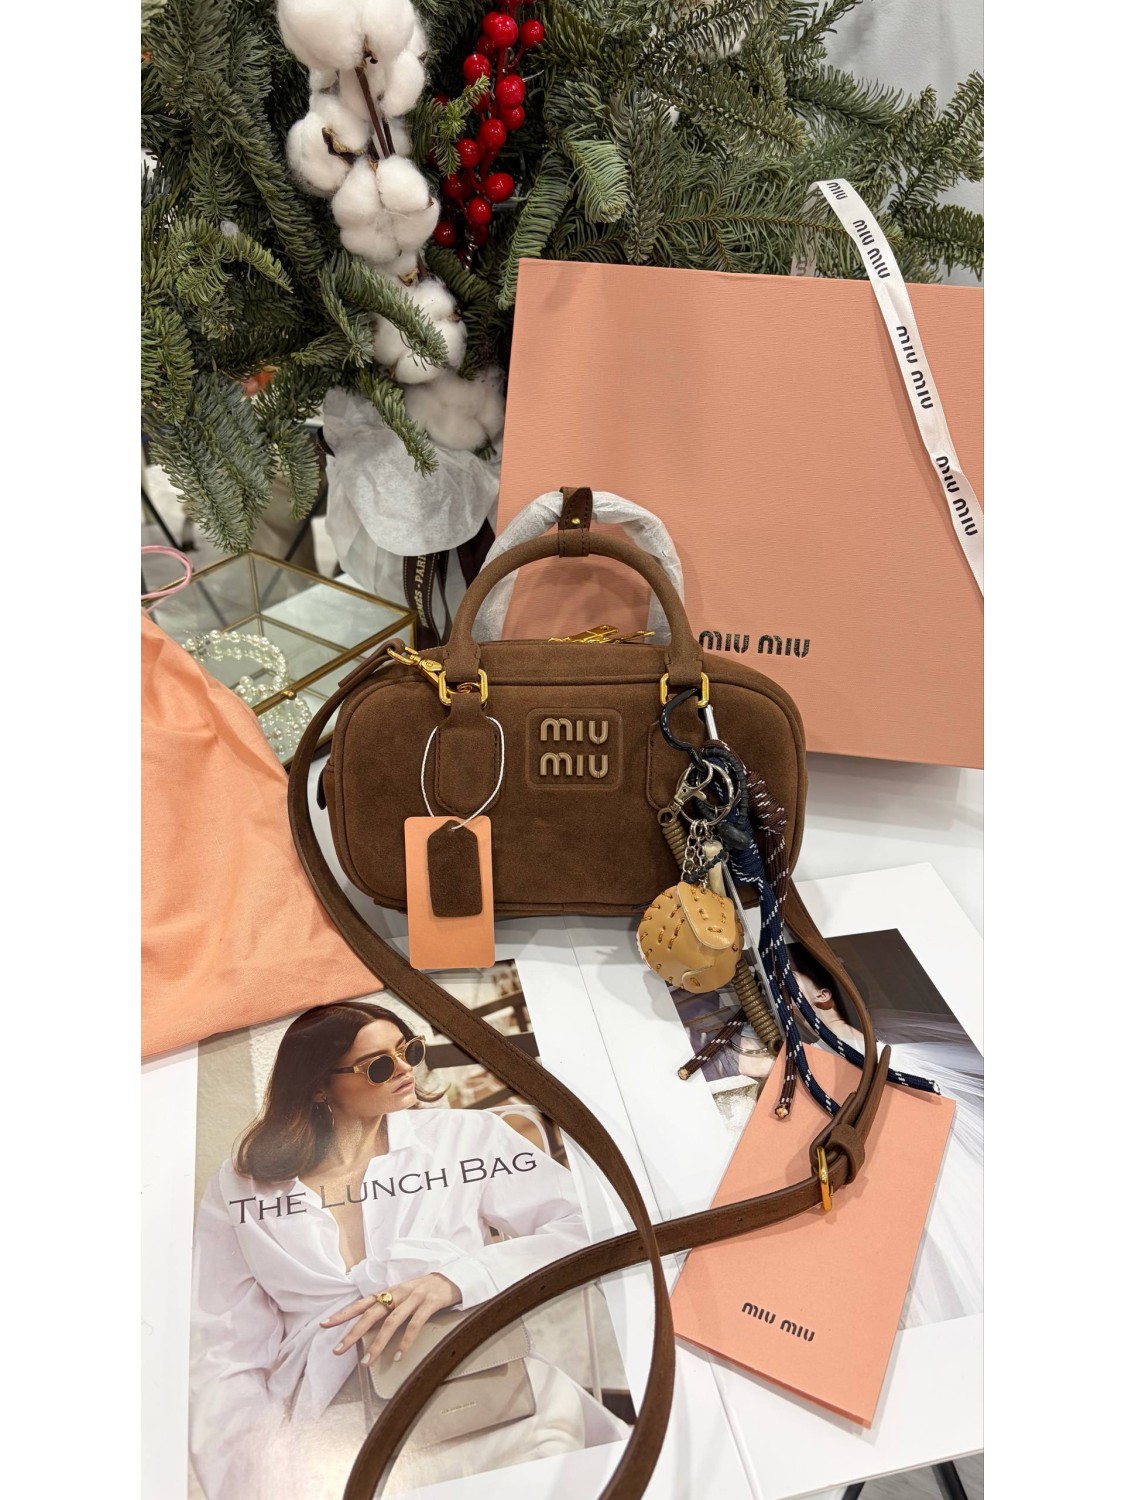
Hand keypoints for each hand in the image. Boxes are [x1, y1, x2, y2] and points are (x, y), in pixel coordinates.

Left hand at [320, 1273, 461, 1365]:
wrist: (456, 1275)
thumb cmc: (428, 1289)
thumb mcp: (406, 1294)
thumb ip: (391, 1306)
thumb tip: (370, 1325)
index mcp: (391, 1291)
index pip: (363, 1302)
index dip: (344, 1313)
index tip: (325, 1324)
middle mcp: (399, 1292)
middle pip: (371, 1313)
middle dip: (353, 1332)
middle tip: (338, 1350)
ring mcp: (414, 1297)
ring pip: (391, 1322)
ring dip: (378, 1344)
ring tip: (367, 1362)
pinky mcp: (430, 1303)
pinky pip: (415, 1324)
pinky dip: (406, 1341)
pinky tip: (399, 1356)